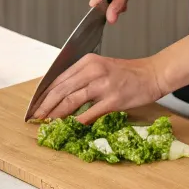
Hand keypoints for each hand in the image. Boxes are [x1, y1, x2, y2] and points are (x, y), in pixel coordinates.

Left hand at [32, 54, 164, 125]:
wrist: (152, 74)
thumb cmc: (128, 73)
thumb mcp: (102, 67)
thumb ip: (83, 77)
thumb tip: (63, 95)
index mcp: (88, 61)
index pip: (59, 78)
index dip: (44, 93)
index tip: (36, 104)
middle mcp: (93, 70)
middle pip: (61, 90)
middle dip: (45, 105)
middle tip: (35, 116)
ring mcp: (103, 85)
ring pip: (71, 100)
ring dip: (56, 114)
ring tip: (47, 123)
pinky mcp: (113, 100)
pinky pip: (89, 113)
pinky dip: (77, 121)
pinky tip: (69, 127)